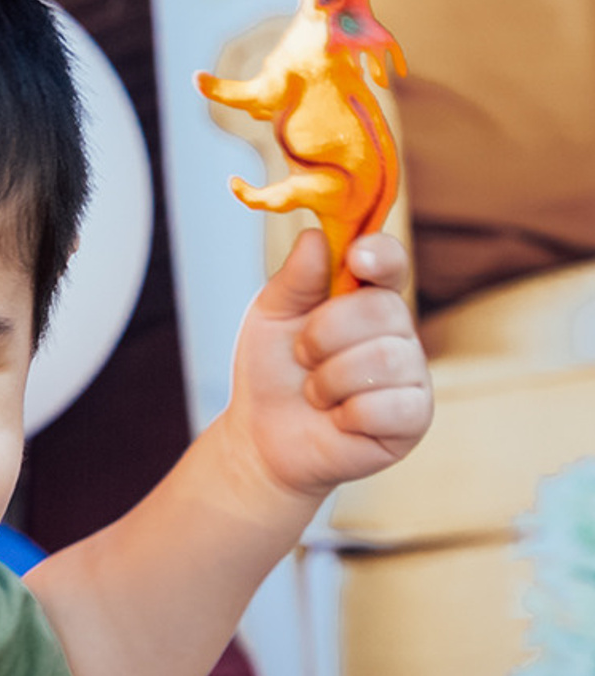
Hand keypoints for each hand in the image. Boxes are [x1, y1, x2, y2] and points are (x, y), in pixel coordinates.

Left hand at [221, 229, 431, 503]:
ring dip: (330, 379)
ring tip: (315, 393)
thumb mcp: (272, 317)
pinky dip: (349, 414)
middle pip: (381, 309)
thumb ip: (295, 278)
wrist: (262, 439)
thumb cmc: (272, 373)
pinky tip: (338, 420)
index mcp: (366, 297)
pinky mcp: (414, 417)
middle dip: (324, 335)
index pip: (389, 262)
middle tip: (302, 356)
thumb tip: (317, 236)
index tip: (358, 257)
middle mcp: (397, 330)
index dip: (380, 254)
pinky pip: (390, 405)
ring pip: (385, 359)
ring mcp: (411, 374)